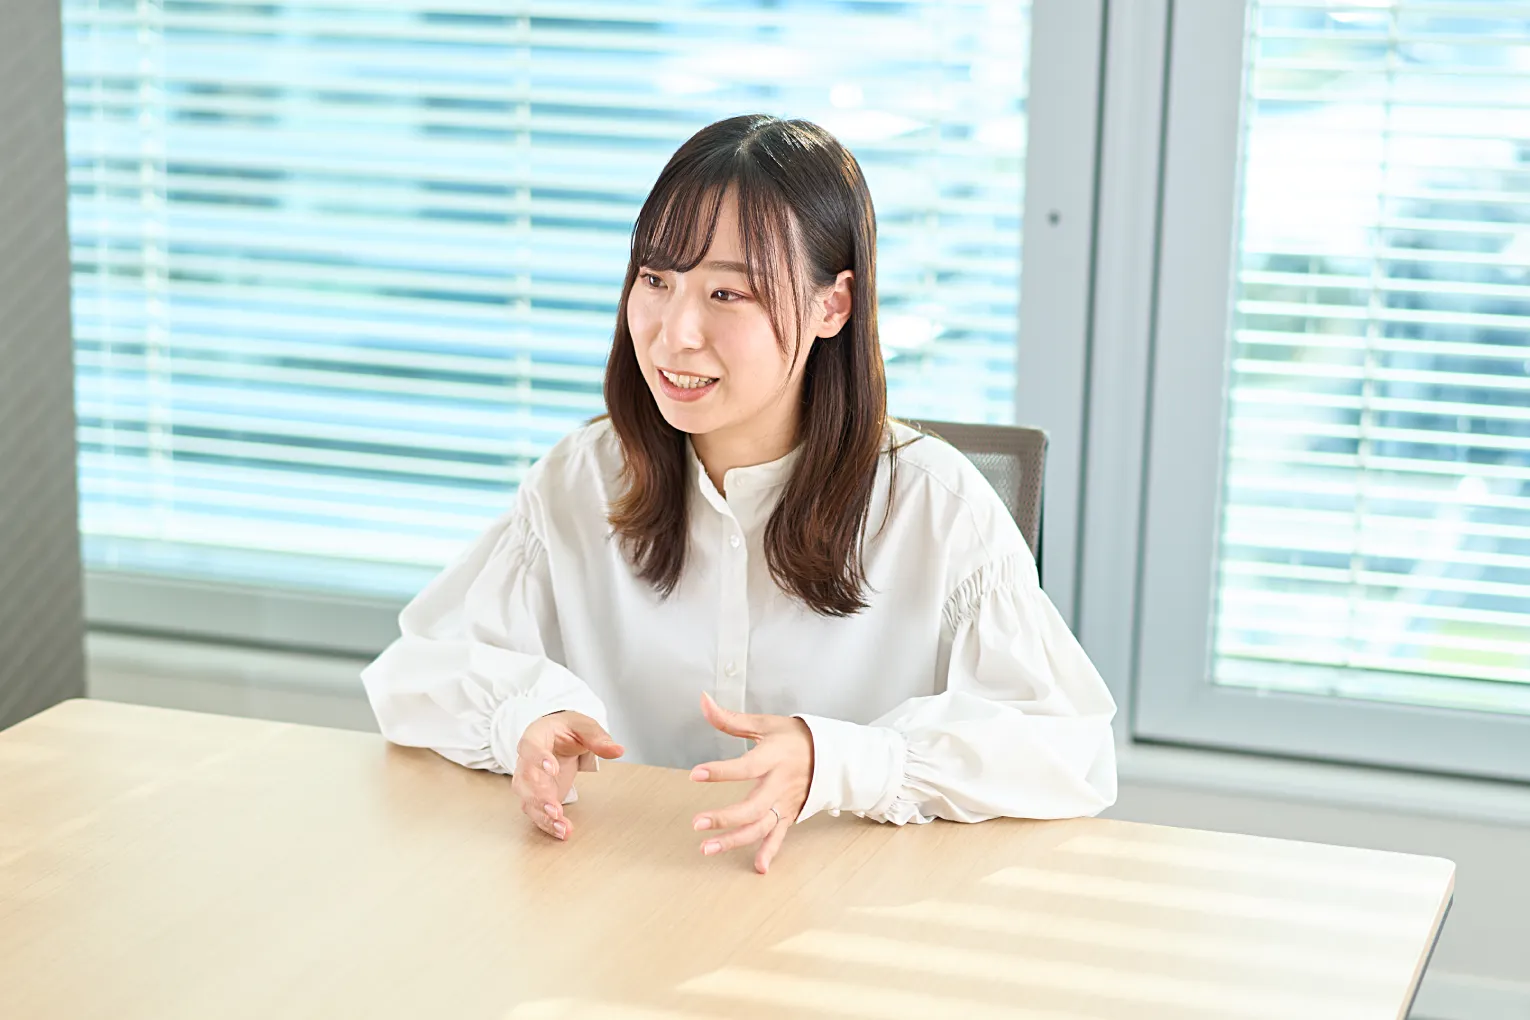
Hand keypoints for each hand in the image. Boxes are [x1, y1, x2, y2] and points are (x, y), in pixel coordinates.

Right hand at [513, 711, 623, 841]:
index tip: (552, 769)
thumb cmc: (566, 729)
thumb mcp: (584, 727)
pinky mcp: (536, 796)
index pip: (530, 746)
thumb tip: (617, 750)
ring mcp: (529, 780)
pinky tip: (562, 832)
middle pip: (525, 779)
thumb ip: (598, 738)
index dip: (538, 758)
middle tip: (555, 810)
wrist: (557, 738)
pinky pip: (536, 812)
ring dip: (542, 815)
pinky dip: (547, 824)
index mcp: (535, 736)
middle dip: (539, 797)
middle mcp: (526, 760)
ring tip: (561, 826)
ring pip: (527, 799)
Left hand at [689, 692, 813, 873]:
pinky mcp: (789, 815)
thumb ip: (731, 719)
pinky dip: (769, 852)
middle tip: (697, 823)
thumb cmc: (794, 737)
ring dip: (734, 841)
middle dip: (724, 818)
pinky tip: (758, 867)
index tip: (695, 774)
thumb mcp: (765, 723)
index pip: (745, 767)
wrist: (832, 754)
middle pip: (752, 807)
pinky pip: (779, 836)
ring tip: (707, 848)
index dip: (721, 771)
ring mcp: (785, 803)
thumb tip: (703, 701)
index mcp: (773, 758)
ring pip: (760, 827)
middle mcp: (780, 784)